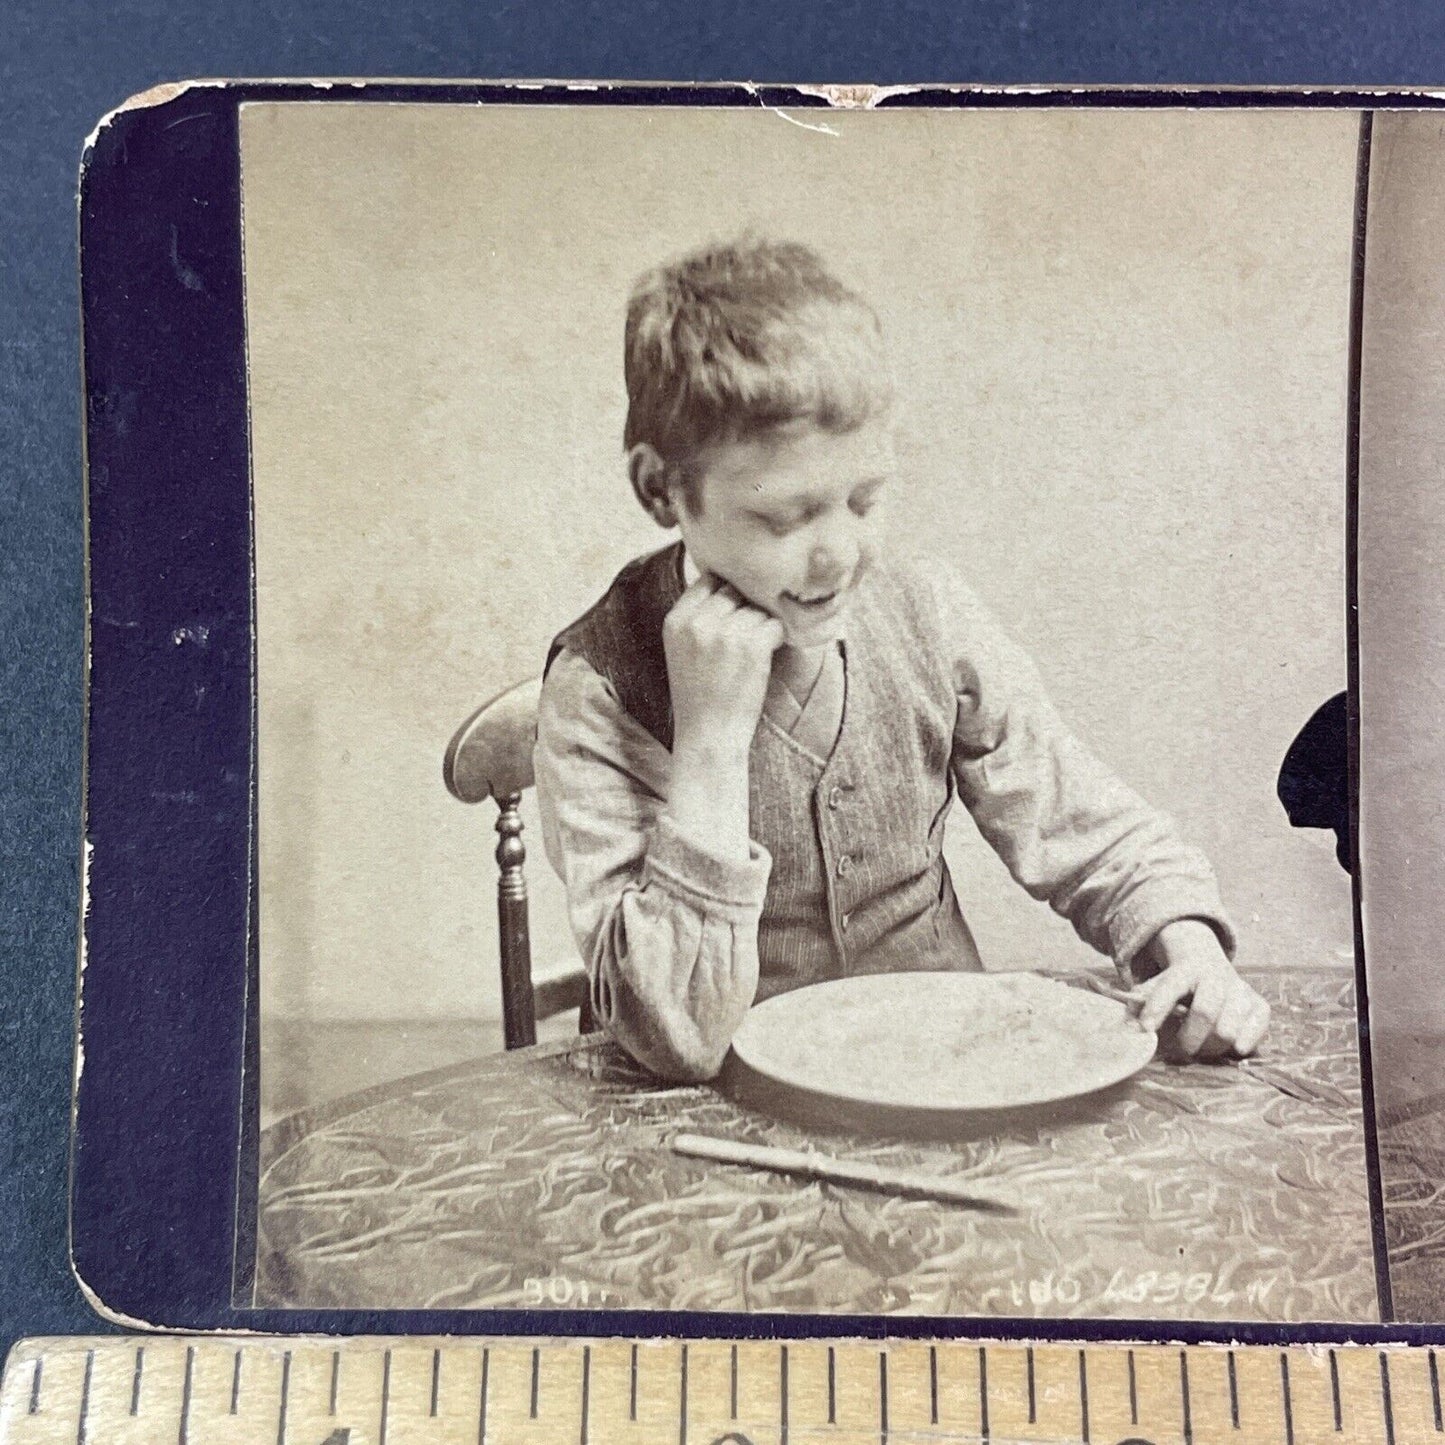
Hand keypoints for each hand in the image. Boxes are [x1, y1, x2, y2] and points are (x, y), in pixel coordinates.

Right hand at [664, 574, 784, 760]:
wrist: (708, 735)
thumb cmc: (699, 696)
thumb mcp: (682, 650)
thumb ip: (696, 617)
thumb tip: (729, 583)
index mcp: (675, 620)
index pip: (707, 579)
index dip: (726, 591)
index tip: (734, 609)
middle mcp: (697, 621)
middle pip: (734, 591)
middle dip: (745, 609)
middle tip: (747, 635)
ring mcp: (725, 632)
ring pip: (757, 609)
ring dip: (762, 626)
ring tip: (752, 653)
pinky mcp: (752, 645)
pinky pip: (775, 625)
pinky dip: (776, 639)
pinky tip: (765, 657)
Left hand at [1133, 920, 1270, 1059]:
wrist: (1207, 965)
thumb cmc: (1176, 986)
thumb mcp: (1154, 987)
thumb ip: (1138, 1005)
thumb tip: (1130, 1029)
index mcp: (1185, 969)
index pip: (1171, 987)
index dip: (1158, 1008)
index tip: (1146, 1029)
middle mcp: (1216, 976)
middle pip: (1206, 1013)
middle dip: (1190, 1039)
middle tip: (1182, 1052)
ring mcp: (1240, 989)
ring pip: (1230, 1028)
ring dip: (1213, 1047)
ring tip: (1203, 1049)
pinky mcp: (1259, 1004)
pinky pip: (1259, 1026)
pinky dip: (1247, 1042)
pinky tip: (1234, 1049)